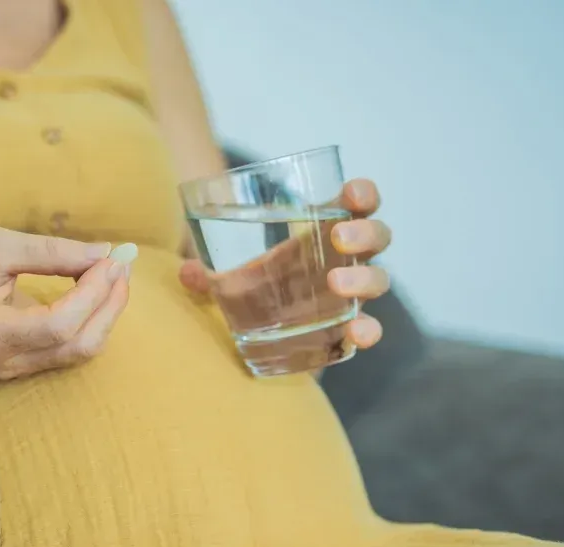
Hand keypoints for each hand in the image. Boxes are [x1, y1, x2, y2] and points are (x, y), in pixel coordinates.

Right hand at [0, 228, 128, 379]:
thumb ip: (52, 252)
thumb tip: (105, 253)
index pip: (60, 324)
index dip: (94, 293)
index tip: (110, 259)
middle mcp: (5, 362)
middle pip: (79, 345)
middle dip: (110, 305)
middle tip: (121, 265)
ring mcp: (15, 368)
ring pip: (81, 351)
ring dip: (106, 312)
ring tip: (113, 272)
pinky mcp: (24, 363)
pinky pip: (71, 348)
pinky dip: (92, 319)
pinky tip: (97, 289)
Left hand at [178, 178, 391, 348]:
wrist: (257, 335)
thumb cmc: (251, 285)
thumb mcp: (228, 272)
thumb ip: (208, 271)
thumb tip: (186, 272)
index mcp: (323, 230)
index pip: (355, 203)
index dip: (363, 194)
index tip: (352, 194)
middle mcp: (344, 260)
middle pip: (376, 237)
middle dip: (365, 233)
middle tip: (339, 239)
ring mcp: (349, 296)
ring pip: (377, 280)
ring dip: (365, 279)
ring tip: (337, 283)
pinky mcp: (344, 330)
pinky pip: (367, 328)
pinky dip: (367, 330)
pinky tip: (357, 332)